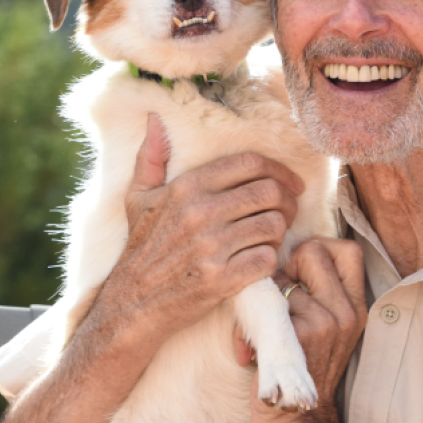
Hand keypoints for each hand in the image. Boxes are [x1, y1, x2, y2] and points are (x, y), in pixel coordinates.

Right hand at [94, 113, 305, 338]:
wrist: (133, 303)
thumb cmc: (141, 248)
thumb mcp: (138, 198)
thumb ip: (150, 157)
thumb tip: (155, 119)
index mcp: (186, 187)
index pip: (249, 163)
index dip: (279, 169)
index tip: (290, 183)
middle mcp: (200, 212)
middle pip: (269, 191)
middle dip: (288, 200)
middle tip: (288, 210)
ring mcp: (211, 246)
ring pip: (273, 225)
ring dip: (281, 231)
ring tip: (273, 236)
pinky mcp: (222, 278)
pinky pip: (267, 259)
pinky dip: (271, 260)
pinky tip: (261, 260)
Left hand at [236, 238, 366, 422]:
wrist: (299, 420)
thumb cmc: (304, 369)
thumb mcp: (325, 328)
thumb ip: (315, 292)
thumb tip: (275, 256)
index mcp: (355, 306)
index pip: (349, 250)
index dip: (319, 248)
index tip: (300, 271)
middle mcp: (345, 312)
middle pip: (315, 250)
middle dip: (287, 263)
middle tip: (279, 294)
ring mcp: (323, 323)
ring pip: (282, 278)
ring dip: (263, 298)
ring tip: (260, 329)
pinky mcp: (296, 337)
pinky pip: (264, 306)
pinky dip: (246, 328)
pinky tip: (247, 349)